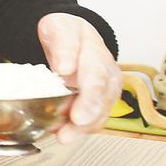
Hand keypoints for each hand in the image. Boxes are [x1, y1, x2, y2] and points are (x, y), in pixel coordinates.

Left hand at [38, 13, 121, 144]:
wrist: (68, 34)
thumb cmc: (65, 32)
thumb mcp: (59, 27)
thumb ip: (63, 44)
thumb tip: (65, 67)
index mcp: (97, 55)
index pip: (97, 79)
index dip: (89, 100)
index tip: (78, 116)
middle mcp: (106, 76)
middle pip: (102, 101)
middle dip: (87, 120)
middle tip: (69, 133)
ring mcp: (103, 90)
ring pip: (98, 114)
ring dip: (82, 130)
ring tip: (63, 138)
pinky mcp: (95, 102)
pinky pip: (90, 118)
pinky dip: (77, 129)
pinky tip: (61, 133)